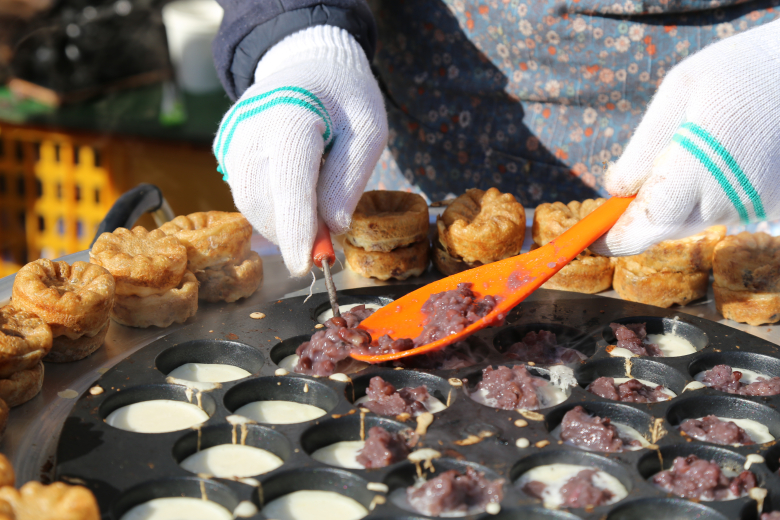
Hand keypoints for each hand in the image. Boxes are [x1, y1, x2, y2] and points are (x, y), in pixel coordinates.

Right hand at [214, 25, 387, 276]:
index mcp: (291, 113)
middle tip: (324, 246)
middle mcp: (250, 125)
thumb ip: (350, 178)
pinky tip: (293, 192)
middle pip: (263, 199)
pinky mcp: (224, 147)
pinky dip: (269, 206)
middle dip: (291, 233)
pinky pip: (243, 192)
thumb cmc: (346, 98)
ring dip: (280, 223)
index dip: (296, 227)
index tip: (306, 264)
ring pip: (248, 202)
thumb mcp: (368, 130)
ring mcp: (231, 135)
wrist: (309, 64)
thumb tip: (334, 227)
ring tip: (313, 214)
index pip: (289, 180)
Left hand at [591, 20, 779, 255]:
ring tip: (683, 156)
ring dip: (672, 203)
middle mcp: (731, 193)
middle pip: (665, 227)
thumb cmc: (734, 72)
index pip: (650, 221)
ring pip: (691, 221)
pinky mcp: (769, 206)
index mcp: (703, 161)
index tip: (592, 240)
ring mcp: (754, 205)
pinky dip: (703, 196)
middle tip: (624, 197)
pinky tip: (714, 160)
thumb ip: (643, 146)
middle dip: (639, 216)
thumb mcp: (677, 92)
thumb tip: (615, 189)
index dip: (617, 237)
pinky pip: (719, 212)